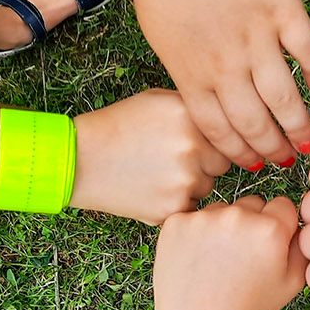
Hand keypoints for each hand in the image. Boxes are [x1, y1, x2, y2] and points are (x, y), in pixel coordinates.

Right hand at [70, 90, 230, 224]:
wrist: (79, 160)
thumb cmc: (118, 127)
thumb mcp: (158, 101)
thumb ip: (196, 109)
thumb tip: (230, 121)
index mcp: (190, 116)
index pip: (227, 134)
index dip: (209, 140)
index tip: (193, 142)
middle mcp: (192, 148)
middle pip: (221, 164)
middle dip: (203, 163)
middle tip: (170, 158)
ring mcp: (184, 181)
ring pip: (206, 187)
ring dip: (190, 184)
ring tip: (156, 173)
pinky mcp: (172, 208)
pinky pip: (189, 207)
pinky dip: (175, 202)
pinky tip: (151, 189)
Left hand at [122, 0, 309, 169]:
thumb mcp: (162, 33)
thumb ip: (185, 66)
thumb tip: (204, 92)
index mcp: (191, 72)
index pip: (218, 129)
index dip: (238, 152)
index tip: (254, 165)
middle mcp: (224, 64)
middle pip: (254, 122)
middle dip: (272, 149)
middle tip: (288, 161)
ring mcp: (255, 36)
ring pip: (284, 97)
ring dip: (298, 125)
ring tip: (309, 142)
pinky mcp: (281, 7)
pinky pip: (307, 50)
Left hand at [154, 196, 306, 309]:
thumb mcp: (292, 283)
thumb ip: (302, 246)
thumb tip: (298, 223)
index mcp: (270, 229)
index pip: (283, 205)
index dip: (278, 226)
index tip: (267, 246)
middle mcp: (237, 217)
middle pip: (252, 204)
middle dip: (251, 224)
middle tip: (241, 258)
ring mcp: (203, 218)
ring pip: (222, 209)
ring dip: (222, 227)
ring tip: (217, 263)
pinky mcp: (176, 223)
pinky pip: (193, 217)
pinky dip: (195, 234)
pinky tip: (197, 260)